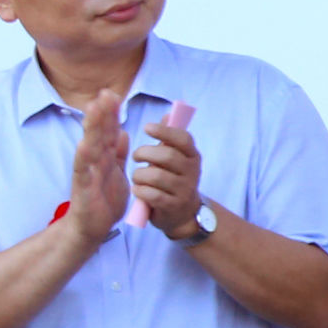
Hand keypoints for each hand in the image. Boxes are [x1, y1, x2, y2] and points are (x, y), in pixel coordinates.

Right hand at [65, 89, 131, 244]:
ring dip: (92, 128)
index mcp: (104, 156)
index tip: (112, 94)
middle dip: (102, 113)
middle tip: (105, 93)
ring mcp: (87, 172)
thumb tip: (122, 131)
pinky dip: (84, 157)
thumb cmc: (104, 199)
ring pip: (90, 145)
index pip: (107, 131)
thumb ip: (118, 152)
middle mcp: (94, 160)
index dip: (110, 113)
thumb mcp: (116, 172)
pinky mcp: (83, 186)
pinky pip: (83, 170)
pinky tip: (85, 144)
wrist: (92, 226)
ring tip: (94, 109)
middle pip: (98, 133)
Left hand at [131, 112, 204, 238]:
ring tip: (137, 177)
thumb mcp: (176, 158)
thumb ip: (169, 138)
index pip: (183, 138)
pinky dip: (140, 191)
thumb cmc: (173, 180)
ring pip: (156, 176)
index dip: (164, 131)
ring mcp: (184, 190)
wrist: (182, 213)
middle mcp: (192, 171)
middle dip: (145, 153)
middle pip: (167, 155)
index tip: (146, 128)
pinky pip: (152, 194)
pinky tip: (138, 190)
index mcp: (192, 156)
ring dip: (140, 175)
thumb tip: (169, 114)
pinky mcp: (173, 206)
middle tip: (136, 156)